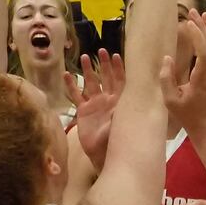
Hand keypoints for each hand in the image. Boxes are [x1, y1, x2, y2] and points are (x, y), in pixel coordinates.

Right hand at [66, 50, 123, 170]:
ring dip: (88, 70)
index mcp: (121, 100)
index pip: (120, 80)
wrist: (105, 153)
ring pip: (90, 83)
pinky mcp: (83, 111)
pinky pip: (75, 95)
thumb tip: (139, 92)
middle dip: (104, 64)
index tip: (116, 55)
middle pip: (106, 78)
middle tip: (101, 51)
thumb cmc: (119, 138)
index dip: (118, 68)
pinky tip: (66, 74)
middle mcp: (108, 99)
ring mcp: (95, 104)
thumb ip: (128, 106)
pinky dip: (71, 85)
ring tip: (85, 57)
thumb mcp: (126, 120)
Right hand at [159, 15, 205, 133]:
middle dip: (203, 27)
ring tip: (204, 15)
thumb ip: (166, 79)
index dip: (198, 37)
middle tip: (192, 12)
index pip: (205, 54)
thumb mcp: (170, 101)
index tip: (188, 24)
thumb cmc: (187, 115)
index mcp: (203, 80)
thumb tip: (167, 59)